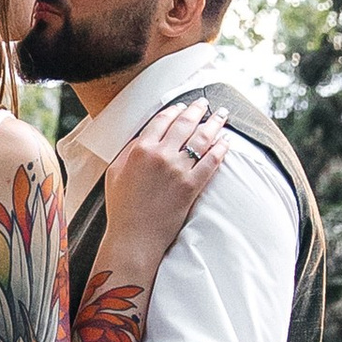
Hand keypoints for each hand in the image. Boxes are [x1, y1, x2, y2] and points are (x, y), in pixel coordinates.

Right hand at [97, 100, 231, 266]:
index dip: (175, 110)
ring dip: (214, 123)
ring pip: (202, 138)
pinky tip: (226, 142)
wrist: (134, 237)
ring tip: (221, 114)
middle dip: (198, 109)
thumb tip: (142, 137)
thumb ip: (128, 151)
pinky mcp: (192, 186)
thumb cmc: (122, 208)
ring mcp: (178, 170)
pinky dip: (221, 149)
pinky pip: (211, 161)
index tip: (182, 106)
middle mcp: (161, 155)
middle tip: (205, 103)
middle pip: (185, 123)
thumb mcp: (115, 173)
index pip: (162, 120)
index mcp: (141, 149)